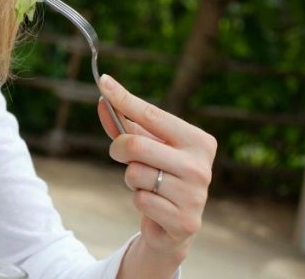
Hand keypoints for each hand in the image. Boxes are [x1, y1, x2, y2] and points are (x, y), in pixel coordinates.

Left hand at [96, 74, 216, 265]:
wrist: (173, 224)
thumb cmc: (159, 175)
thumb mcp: (144, 146)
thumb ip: (124, 124)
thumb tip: (103, 99)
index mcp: (198, 141)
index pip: (152, 114)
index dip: (123, 98)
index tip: (103, 81)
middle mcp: (201, 166)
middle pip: (136, 145)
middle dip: (118, 149)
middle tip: (120, 155)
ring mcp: (196, 195)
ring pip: (134, 174)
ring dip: (131, 179)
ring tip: (147, 185)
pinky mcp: (185, 220)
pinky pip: (140, 200)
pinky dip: (139, 201)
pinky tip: (155, 205)